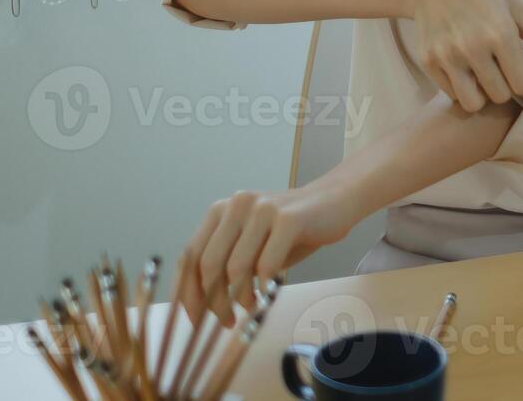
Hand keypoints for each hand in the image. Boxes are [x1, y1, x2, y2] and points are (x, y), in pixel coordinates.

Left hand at [178, 182, 356, 328]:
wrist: (336, 201)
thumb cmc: (291, 230)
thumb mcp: (252, 244)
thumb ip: (226, 263)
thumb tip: (201, 305)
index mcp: (220, 211)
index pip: (190, 256)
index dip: (187, 291)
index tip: (194, 319)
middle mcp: (236, 205)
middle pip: (209, 264)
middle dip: (214, 302)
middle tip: (227, 321)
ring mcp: (262, 209)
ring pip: (236, 268)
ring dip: (241, 297)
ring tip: (252, 306)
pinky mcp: (288, 219)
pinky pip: (267, 265)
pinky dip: (264, 287)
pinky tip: (268, 292)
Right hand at [402, 0, 522, 111]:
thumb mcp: (515, 7)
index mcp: (500, 34)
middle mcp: (473, 48)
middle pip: (500, 96)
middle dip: (506, 89)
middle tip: (503, 74)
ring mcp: (448, 57)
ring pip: (473, 103)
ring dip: (482, 95)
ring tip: (483, 77)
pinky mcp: (428, 62)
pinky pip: (451, 94)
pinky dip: (460, 88)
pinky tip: (464, 70)